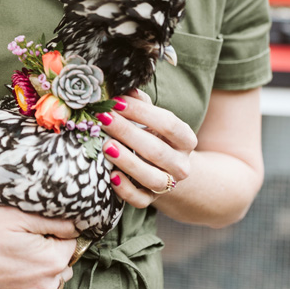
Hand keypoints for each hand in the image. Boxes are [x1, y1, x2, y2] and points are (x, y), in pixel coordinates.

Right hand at [0, 206, 77, 288]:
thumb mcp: (18, 215)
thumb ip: (54, 222)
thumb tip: (75, 226)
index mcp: (51, 262)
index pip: (74, 241)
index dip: (57, 229)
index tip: (37, 223)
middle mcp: (45, 284)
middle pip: (65, 260)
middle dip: (53, 246)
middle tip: (26, 233)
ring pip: (52, 275)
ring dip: (43, 261)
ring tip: (16, 246)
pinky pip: (34, 284)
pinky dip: (29, 272)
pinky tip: (8, 258)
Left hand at [102, 89, 196, 208]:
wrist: (167, 171)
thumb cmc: (156, 137)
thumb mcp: (154, 120)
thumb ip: (142, 104)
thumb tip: (127, 88)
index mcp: (185, 140)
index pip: (168, 124)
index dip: (142, 112)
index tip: (116, 101)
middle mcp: (181, 164)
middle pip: (156, 150)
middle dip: (127, 132)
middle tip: (104, 118)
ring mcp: (169, 185)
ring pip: (151, 177)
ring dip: (128, 161)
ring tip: (106, 146)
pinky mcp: (152, 200)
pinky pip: (140, 200)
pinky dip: (125, 190)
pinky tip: (111, 176)